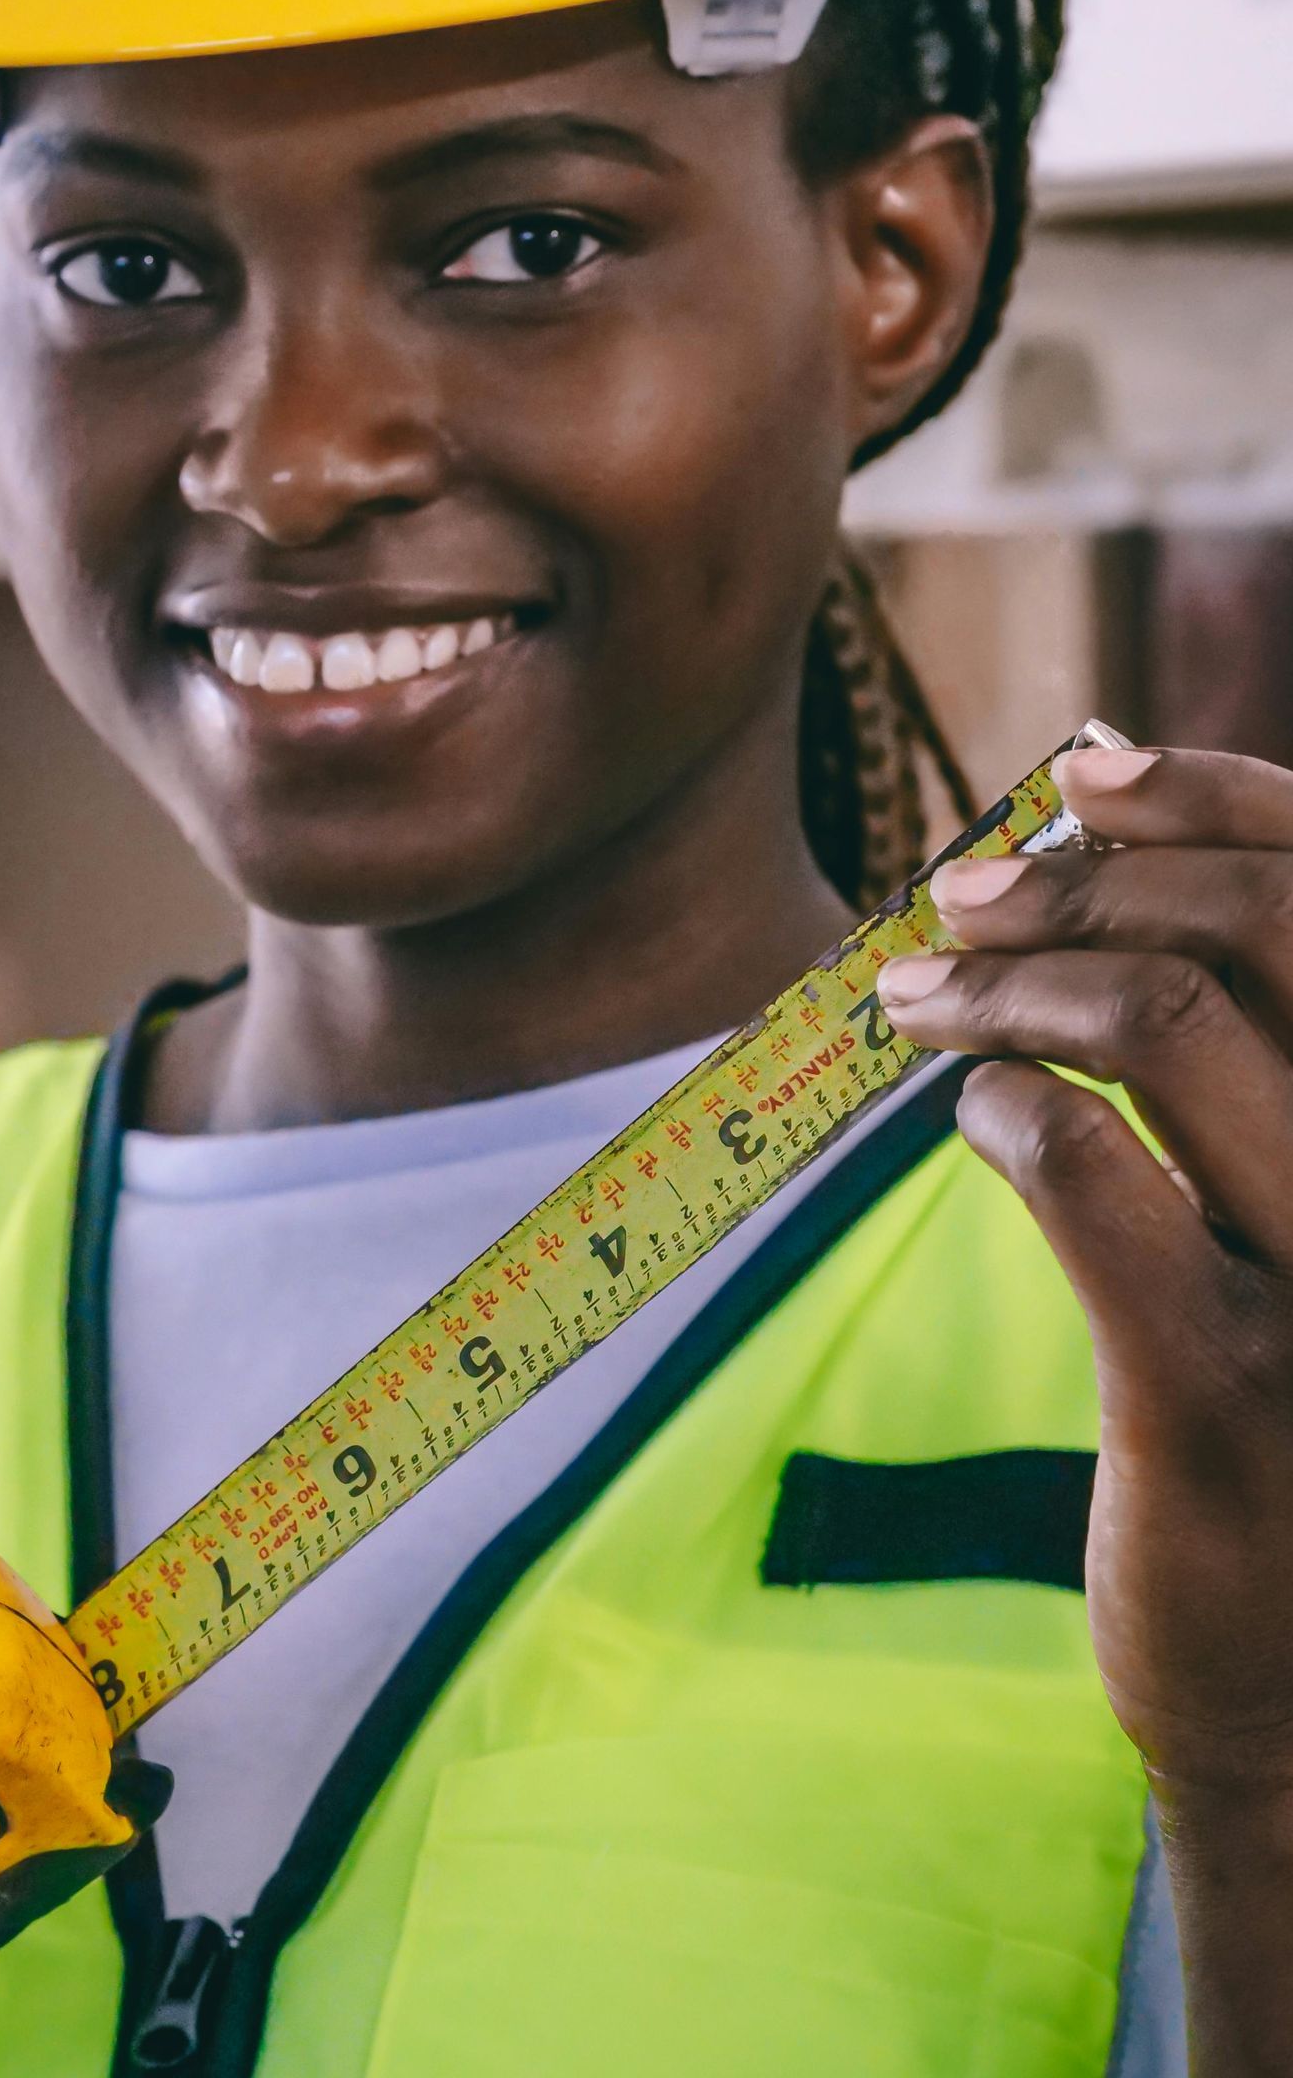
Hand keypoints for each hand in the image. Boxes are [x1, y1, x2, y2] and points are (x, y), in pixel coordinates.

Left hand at [880, 744, 1292, 2069]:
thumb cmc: (1291, 1383)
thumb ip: (1245, 1021)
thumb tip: (1098, 784)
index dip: (1215, 792)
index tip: (1081, 774)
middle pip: (1262, 930)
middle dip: (1087, 879)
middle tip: (963, 894)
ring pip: (1170, 1026)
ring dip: (1012, 978)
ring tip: (917, 994)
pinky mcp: (1224, 1397)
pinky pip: (1094, 1183)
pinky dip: (1007, 1107)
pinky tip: (971, 1110)